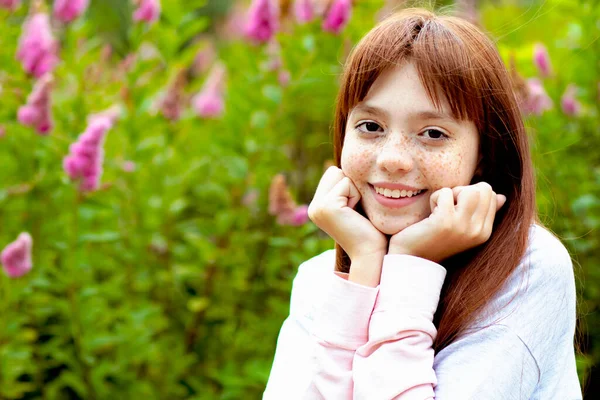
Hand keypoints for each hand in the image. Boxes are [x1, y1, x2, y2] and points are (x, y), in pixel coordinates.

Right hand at [308, 167, 387, 262]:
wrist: (370, 253)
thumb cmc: (369, 232)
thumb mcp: (353, 206)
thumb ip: (345, 190)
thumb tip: (347, 169)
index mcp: (317, 206)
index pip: (332, 174)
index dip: (349, 187)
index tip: (354, 210)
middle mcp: (313, 206)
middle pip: (334, 171)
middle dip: (350, 186)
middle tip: (354, 211)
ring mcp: (317, 206)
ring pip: (339, 174)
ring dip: (353, 190)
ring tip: (354, 211)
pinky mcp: (326, 205)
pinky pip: (346, 183)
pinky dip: (356, 195)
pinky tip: (355, 213)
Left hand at [388, 182, 506, 262]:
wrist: (412, 258)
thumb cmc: (434, 238)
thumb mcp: (462, 226)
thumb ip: (482, 212)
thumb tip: (502, 196)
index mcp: (484, 232)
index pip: (491, 194)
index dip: (470, 193)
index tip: (456, 209)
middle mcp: (478, 231)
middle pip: (482, 188)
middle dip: (462, 191)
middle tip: (448, 207)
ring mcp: (462, 227)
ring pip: (468, 189)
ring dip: (450, 193)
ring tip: (440, 209)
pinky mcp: (445, 222)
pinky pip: (444, 192)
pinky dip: (434, 198)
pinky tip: (429, 215)